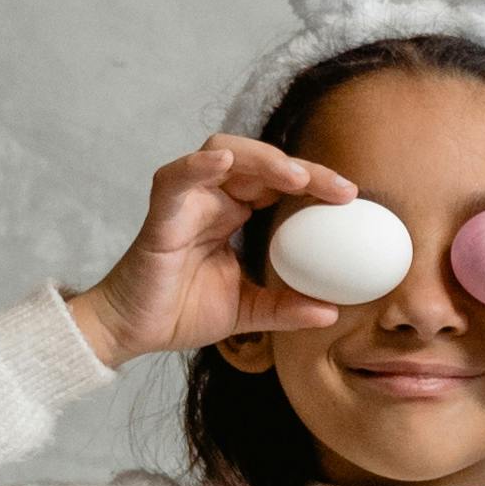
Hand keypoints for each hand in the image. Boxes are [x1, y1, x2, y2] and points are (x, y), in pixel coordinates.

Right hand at [64, 135, 356, 368]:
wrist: (133, 332)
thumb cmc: (181, 312)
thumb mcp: (249, 312)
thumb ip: (286, 308)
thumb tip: (332, 312)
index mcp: (233, 213)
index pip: (279, 183)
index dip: (315, 183)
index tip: (350, 198)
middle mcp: (211, 198)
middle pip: (259, 161)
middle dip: (301, 167)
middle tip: (338, 189)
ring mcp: (185, 201)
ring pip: (222, 153)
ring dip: (262, 159)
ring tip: (295, 177)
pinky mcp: (160, 214)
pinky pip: (177, 178)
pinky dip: (198, 165)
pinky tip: (222, 162)